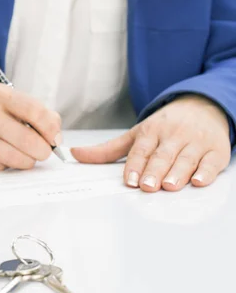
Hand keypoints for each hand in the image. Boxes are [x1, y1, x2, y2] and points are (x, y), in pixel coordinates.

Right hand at [0, 83, 62, 170]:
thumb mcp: (8, 102)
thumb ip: (37, 114)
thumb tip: (55, 138)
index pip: (35, 112)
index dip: (51, 129)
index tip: (55, 139)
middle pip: (27, 140)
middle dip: (42, 151)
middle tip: (41, 152)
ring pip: (14, 158)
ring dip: (25, 161)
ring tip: (23, 155)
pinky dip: (4, 165)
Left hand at [70, 95, 231, 191]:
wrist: (203, 106)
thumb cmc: (165, 126)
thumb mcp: (136, 133)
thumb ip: (107, 149)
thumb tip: (75, 154)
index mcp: (151, 132)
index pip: (141, 151)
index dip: (135, 166)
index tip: (130, 181)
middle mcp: (173, 136)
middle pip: (162, 156)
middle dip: (154, 171)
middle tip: (148, 186)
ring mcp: (195, 142)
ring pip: (186, 159)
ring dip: (178, 173)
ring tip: (169, 186)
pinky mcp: (216, 150)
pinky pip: (211, 162)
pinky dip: (206, 171)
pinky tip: (199, 180)